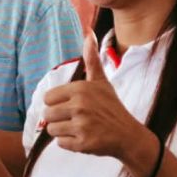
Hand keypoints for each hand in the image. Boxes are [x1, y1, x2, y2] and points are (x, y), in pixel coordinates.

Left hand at [42, 33, 149, 162]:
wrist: (129, 135)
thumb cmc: (111, 107)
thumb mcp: (101, 82)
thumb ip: (91, 59)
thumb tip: (88, 33)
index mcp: (80, 89)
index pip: (47, 98)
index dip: (56, 104)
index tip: (70, 106)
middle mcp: (80, 106)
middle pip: (46, 115)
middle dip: (58, 119)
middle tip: (76, 119)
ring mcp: (82, 125)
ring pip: (52, 130)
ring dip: (63, 132)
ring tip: (80, 128)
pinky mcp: (83, 143)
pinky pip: (61, 144)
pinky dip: (70, 143)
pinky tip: (84, 138)